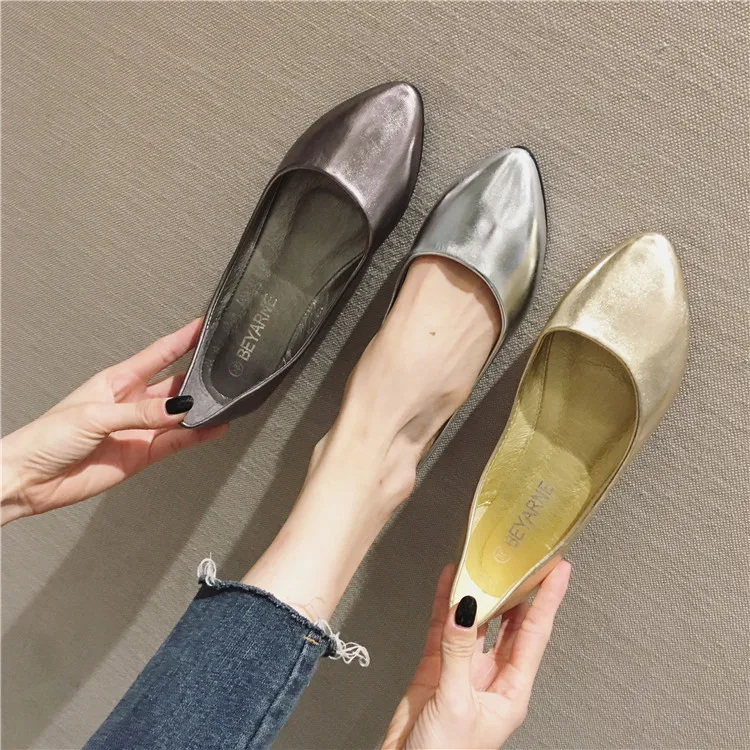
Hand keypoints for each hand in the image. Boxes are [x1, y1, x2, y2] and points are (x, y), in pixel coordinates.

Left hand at [1, 318, 226, 523]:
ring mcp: (139, 428)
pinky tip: (212, 428)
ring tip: (222, 404)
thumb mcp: (95, 416)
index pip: (159, 354)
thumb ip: (140, 413)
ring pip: (178, 415)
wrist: (30, 479)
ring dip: (199, 410)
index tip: (205, 326)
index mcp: (117, 381)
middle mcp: (132, 402)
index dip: (183, 339)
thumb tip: (177, 408)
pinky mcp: (142, 453)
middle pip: (174, 384)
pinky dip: (196, 436)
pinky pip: (176, 442)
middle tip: (222, 373)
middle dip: (198, 378)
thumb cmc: (46, 438)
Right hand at [383, 560, 570, 749]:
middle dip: (517, 591)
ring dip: (479, 593)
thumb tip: (463, 610)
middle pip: (510, 624)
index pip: (535, 634)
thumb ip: (458, 655)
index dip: (548, 600)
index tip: (558, 570)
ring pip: (476, 622)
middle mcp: (492, 676)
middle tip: (522, 557)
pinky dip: (445, 603)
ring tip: (483, 561)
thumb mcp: (457, 704)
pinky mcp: (436, 668)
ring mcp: (464, 670)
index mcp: (511, 690)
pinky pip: (443, 629)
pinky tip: (448, 582)